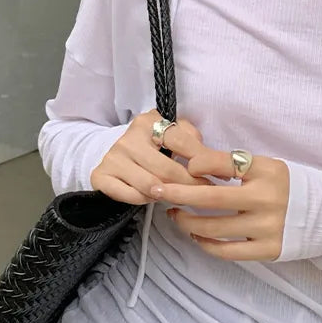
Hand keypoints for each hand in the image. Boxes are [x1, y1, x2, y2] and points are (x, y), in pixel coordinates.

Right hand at [90, 110, 213, 204]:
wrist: (115, 157)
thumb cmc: (152, 148)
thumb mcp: (172, 135)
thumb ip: (194, 142)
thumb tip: (220, 164)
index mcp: (149, 122)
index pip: (181, 141)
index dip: (202, 161)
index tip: (217, 177)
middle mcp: (129, 137)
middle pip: (167, 169)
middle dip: (189, 185)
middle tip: (201, 195)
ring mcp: (113, 157)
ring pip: (150, 185)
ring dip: (167, 194)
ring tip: (177, 196)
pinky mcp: (101, 176)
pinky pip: (130, 196)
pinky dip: (145, 200)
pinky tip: (152, 198)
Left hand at [155, 147, 289, 261]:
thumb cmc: (287, 186)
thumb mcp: (267, 166)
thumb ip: (235, 166)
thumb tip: (192, 164)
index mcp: (267, 171)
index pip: (224, 163)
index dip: (197, 164)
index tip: (183, 167)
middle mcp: (267, 199)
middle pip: (211, 198)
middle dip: (177, 193)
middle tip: (155, 190)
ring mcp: (267, 227)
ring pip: (213, 228)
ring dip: (186, 221)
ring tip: (174, 214)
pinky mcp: (268, 250)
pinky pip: (226, 251)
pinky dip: (205, 243)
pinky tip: (195, 235)